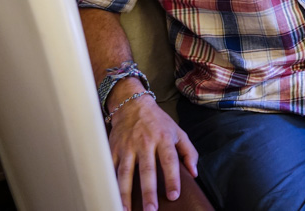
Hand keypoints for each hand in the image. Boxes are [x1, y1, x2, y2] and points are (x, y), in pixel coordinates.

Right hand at [107, 87, 198, 210]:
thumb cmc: (158, 121)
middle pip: (146, 169)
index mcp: (163, 138)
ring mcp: (127, 146)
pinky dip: (109, 183)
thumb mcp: (178, 131)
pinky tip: (111, 196)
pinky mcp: (113, 149)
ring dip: (125, 193)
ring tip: (127, 210)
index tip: (173, 196)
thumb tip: (194, 173)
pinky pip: (110, 169)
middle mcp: (144, 142)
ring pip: (125, 173)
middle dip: (148, 191)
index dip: (172, 178)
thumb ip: (188, 152)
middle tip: (151, 209)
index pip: (169, 160)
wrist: (132, 104)